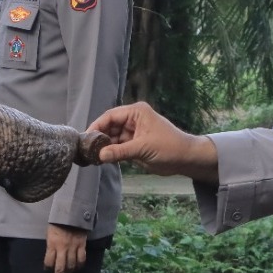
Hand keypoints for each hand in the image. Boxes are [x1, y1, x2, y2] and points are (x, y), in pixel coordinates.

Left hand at [44, 224, 87, 272]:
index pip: (48, 262)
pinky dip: (79, 266)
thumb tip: (51, 256)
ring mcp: (73, 247)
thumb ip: (51, 245)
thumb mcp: (50, 233)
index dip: (47, 269)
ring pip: (71, 266)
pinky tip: (77, 269)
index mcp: (52, 244)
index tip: (46, 272)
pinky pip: (81, 259)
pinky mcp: (82, 245)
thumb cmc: (58, 222)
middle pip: (60, 268)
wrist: (72, 212)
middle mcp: (62, 248)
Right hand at [88, 102, 218, 179]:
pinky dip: (112, 152)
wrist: (186, 159)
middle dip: (100, 138)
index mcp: (136, 112)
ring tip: (92, 156)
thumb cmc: (168, 147)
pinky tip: (102, 159)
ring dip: (104, 146)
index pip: (111, 116)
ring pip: (113, 138)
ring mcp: (134, 132)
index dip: (97, 126)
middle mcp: (133, 119)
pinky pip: (119, 146)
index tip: (86, 138)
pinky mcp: (135, 144)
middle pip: (110, 126)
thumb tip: (99, 155)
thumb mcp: (143, 148)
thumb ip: (120, 151)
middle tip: (87, 150)